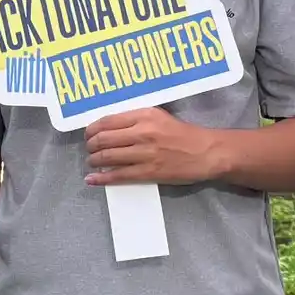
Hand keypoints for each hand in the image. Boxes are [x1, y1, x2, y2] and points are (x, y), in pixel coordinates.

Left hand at [83, 107, 222, 185]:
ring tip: (92, 161)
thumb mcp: (158, 116)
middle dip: (90, 145)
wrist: (206, 152)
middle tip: (89, 149)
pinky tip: (92, 179)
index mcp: (144, 115)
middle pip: (104, 139)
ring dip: (94, 160)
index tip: (88, 134)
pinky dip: (102, 178)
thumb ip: (135, 119)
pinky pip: (119, 175)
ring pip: (108, 157)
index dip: (92, 129)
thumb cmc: (182, 134)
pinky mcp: (149, 172)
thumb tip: (108, 127)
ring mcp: (145, 153)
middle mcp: (142, 132)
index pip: (107, 121)